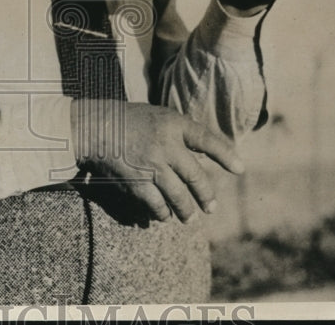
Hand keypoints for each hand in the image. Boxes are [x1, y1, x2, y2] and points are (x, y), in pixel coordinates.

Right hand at [71, 100, 244, 222]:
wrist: (94, 128)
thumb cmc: (128, 121)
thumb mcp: (158, 117)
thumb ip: (179, 134)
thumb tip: (200, 157)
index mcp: (172, 124)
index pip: (206, 139)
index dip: (225, 154)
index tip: (240, 169)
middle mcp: (165, 145)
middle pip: (195, 177)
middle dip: (205, 196)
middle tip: (210, 208)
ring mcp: (151, 166)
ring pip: (179, 197)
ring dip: (185, 211)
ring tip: (188, 217)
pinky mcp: (136, 183)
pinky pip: (156, 205)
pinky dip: (160, 213)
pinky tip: (161, 215)